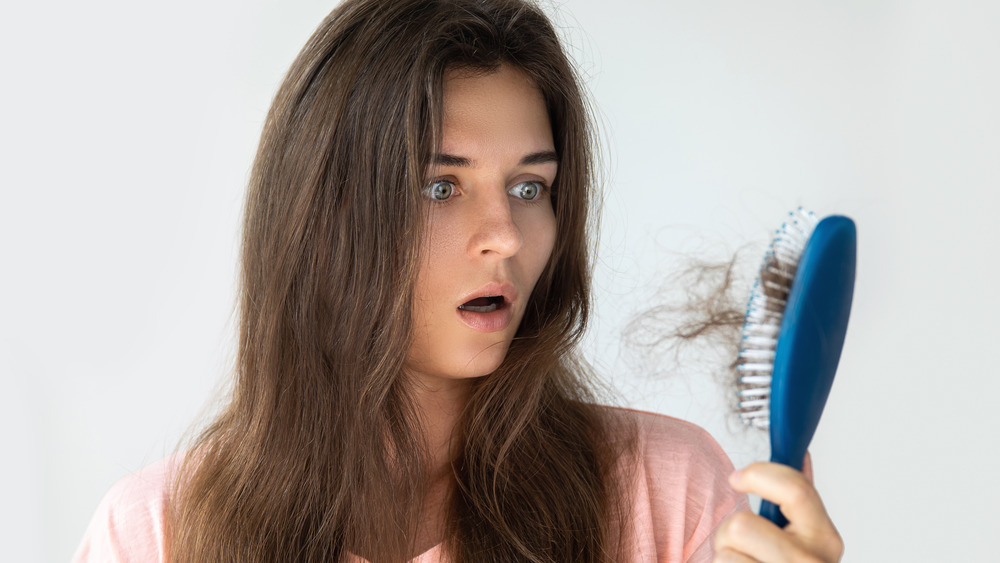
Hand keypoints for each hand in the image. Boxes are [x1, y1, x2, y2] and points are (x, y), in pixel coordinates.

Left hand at [713, 453, 843, 561]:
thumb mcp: (803, 537)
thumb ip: (799, 499)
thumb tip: (803, 455)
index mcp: (826, 541)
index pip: (795, 489)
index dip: (759, 473)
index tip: (737, 477)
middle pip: (741, 526)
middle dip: (729, 534)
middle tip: (742, 547)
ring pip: (724, 555)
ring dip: (724, 559)